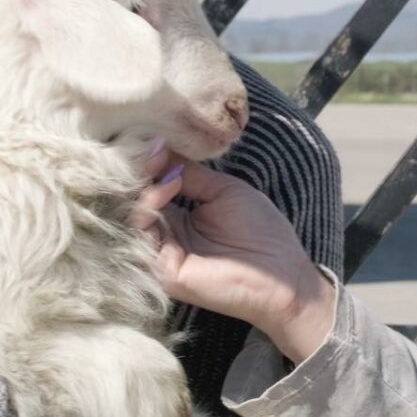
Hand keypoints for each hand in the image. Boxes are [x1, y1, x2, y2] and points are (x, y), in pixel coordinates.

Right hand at [137, 157, 335, 362]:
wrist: (282, 274)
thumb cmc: (261, 231)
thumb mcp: (223, 190)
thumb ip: (189, 173)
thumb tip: (158, 148)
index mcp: (180, 215)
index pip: (151, 187)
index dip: (151, 164)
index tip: (157, 142)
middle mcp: (166, 233)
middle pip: (137, 200)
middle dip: (143, 172)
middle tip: (155, 151)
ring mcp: (162, 252)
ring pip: (134, 215)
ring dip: (148, 187)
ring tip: (172, 175)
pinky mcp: (162, 268)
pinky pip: (141, 235)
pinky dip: (149, 205)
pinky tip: (170, 188)